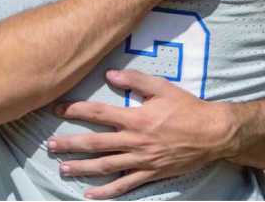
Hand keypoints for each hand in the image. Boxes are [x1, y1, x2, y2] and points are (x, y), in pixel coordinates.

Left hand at [48, 70, 236, 199]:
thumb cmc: (187, 108)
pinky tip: (90, 194)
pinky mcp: (151, 174)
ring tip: (62, 169)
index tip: (57, 109)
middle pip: (96, 144)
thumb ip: (135, 81)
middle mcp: (135, 141)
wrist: (213, 134)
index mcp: (135, 118)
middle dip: (71, 144)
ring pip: (106, 166)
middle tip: (50, 146)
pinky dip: (106, 192)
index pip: (98, 113)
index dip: (75, 111)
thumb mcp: (162, 87)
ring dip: (82, 168)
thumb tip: (109, 75)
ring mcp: (142, 161)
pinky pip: (125, 185)